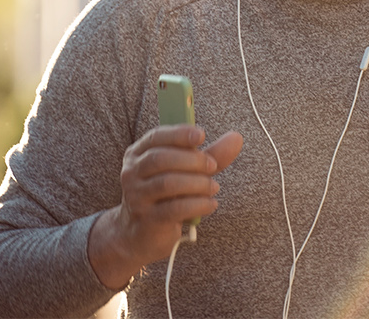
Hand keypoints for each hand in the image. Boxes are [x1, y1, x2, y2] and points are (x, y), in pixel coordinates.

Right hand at [88, 125, 244, 289]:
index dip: (179, 134)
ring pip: (168, 183)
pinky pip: (174, 208)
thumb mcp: (186, 172)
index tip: (202, 135)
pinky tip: (211, 204)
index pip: (156, 137)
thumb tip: (236, 137)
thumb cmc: (166, 197)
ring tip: (214, 187)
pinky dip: (197, 204)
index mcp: (137, 154)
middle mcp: (131, 173)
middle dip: (193, 160)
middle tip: (213, 167)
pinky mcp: (147, 220)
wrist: (141, 235)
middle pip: (161, 159)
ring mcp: (137, 197)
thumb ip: (209, 155)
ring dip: (197, 183)